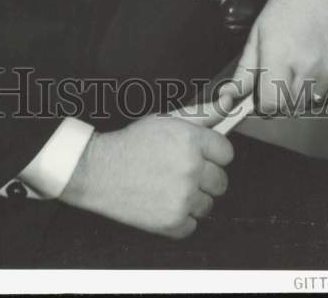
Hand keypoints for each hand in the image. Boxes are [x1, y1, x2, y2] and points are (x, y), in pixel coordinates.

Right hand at [59, 103, 233, 238]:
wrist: (99, 170)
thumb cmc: (132, 144)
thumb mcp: (166, 119)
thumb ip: (203, 113)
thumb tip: (228, 101)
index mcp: (190, 141)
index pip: (227, 153)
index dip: (212, 153)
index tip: (199, 155)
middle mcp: (190, 169)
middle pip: (221, 181)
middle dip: (204, 177)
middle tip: (180, 171)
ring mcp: (182, 198)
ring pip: (208, 205)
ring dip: (193, 199)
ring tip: (169, 186)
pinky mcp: (173, 223)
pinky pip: (193, 225)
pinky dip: (180, 218)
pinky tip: (163, 202)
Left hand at [222, 0, 327, 115]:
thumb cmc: (286, 6)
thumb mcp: (258, 34)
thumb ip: (245, 70)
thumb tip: (229, 97)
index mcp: (280, 53)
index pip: (270, 104)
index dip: (263, 103)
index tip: (262, 93)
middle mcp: (307, 64)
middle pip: (289, 107)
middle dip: (279, 98)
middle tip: (278, 76)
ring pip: (309, 104)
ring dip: (299, 95)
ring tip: (297, 67)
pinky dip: (318, 89)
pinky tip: (314, 65)